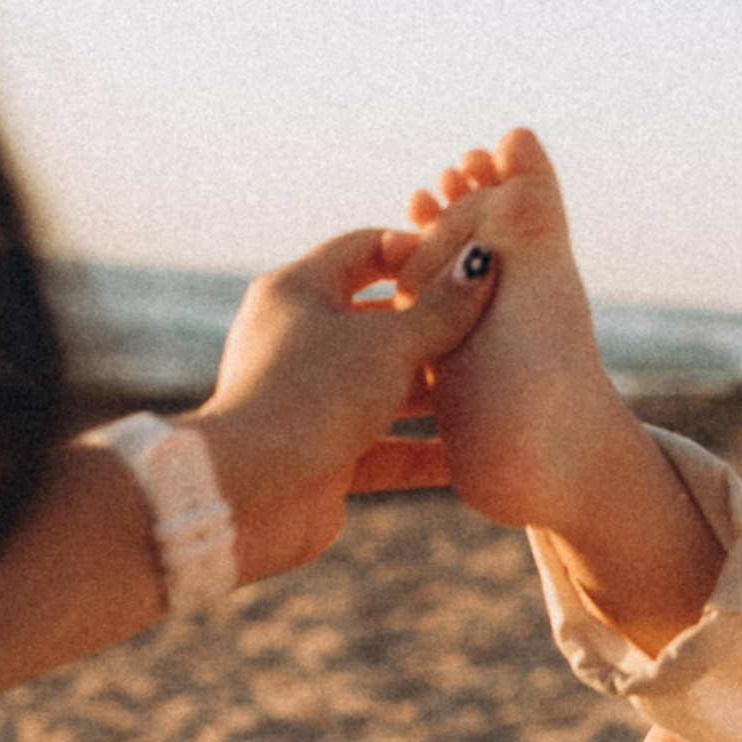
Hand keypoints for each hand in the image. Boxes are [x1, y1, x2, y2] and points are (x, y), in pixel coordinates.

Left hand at [194, 218, 497, 579]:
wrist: (252, 493)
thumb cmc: (315, 394)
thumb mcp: (388, 343)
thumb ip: (441, 309)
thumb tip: (482, 262)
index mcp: (297, 290)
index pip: (366, 248)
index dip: (420, 251)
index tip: (470, 268)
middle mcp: (296, 340)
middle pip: (377, 320)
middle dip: (434, 327)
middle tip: (490, 330)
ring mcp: (307, 398)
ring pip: (382, 386)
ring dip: (432, 393)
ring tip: (490, 390)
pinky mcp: (319, 454)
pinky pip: (379, 446)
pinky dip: (420, 451)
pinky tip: (468, 458)